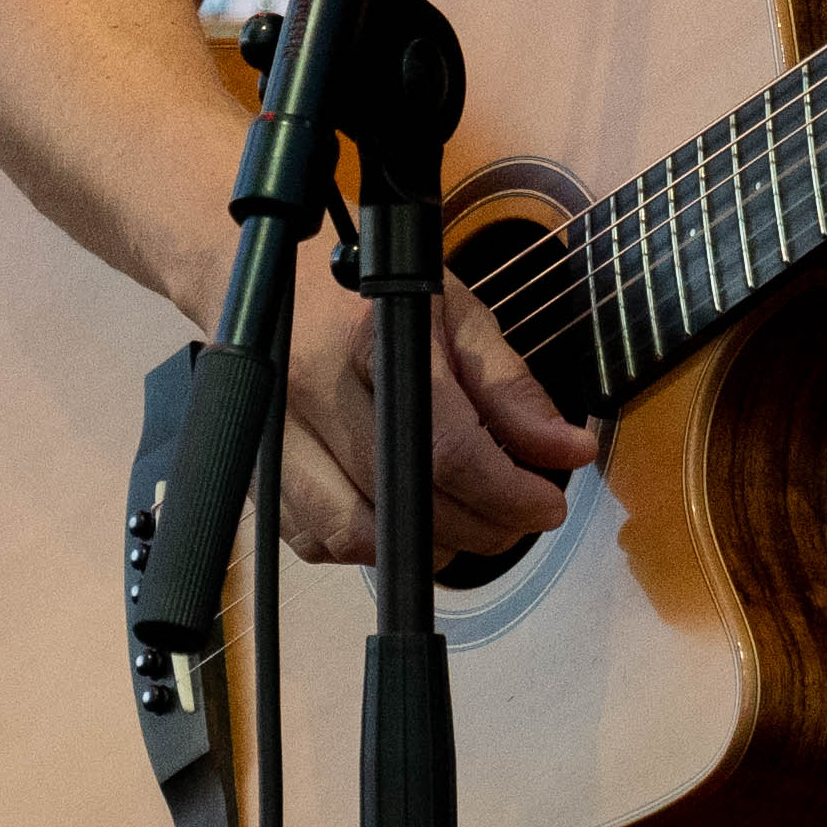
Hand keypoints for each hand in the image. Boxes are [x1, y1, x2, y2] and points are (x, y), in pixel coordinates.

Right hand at [262, 230, 596, 570]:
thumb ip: (508, 385)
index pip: (447, 448)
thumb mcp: (451, 311)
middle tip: (520, 513)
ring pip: (359, 535)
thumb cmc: (367, 288)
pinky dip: (373, 545)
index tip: (548, 503)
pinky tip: (405, 513)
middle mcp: (312, 392)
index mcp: (366, 338)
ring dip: (429, 545)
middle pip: (410, 500)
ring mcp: (275, 438)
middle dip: (485, 524)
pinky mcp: (259, 475)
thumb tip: (567, 450)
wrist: (263, 281)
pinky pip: (319, 541)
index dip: (508, 492)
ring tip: (467, 519)